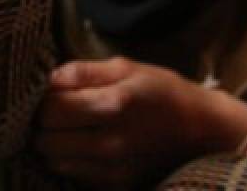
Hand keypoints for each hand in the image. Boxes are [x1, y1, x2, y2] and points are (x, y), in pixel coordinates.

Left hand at [33, 57, 246, 189]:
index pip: (50, 111)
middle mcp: (110, 142)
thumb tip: (49, 78)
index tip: (51, 94)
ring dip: (53, 146)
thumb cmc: (163, 91)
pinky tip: (84, 146)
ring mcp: (113, 169)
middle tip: (54, 113)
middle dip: (42, 126)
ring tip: (67, 130)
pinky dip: (71, 162)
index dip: (42, 101)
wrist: (203, 131)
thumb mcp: (127, 68)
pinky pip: (75, 176)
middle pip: (45, 141)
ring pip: (55, 163)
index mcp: (113, 105)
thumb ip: (84, 71)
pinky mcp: (117, 186)